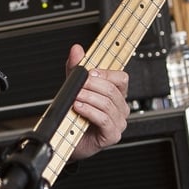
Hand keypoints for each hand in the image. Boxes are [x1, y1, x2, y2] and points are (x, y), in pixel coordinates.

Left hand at [65, 44, 129, 160]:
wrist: (67, 139)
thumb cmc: (75, 115)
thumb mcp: (74, 87)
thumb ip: (76, 68)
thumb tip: (77, 50)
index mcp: (117, 95)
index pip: (121, 78)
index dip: (106, 73)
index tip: (89, 72)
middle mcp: (120, 108)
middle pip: (112, 90)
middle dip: (92, 85)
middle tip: (78, 84)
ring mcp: (118, 122)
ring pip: (107, 104)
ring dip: (88, 97)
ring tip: (75, 97)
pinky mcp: (112, 135)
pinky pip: (104, 119)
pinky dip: (90, 111)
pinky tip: (79, 108)